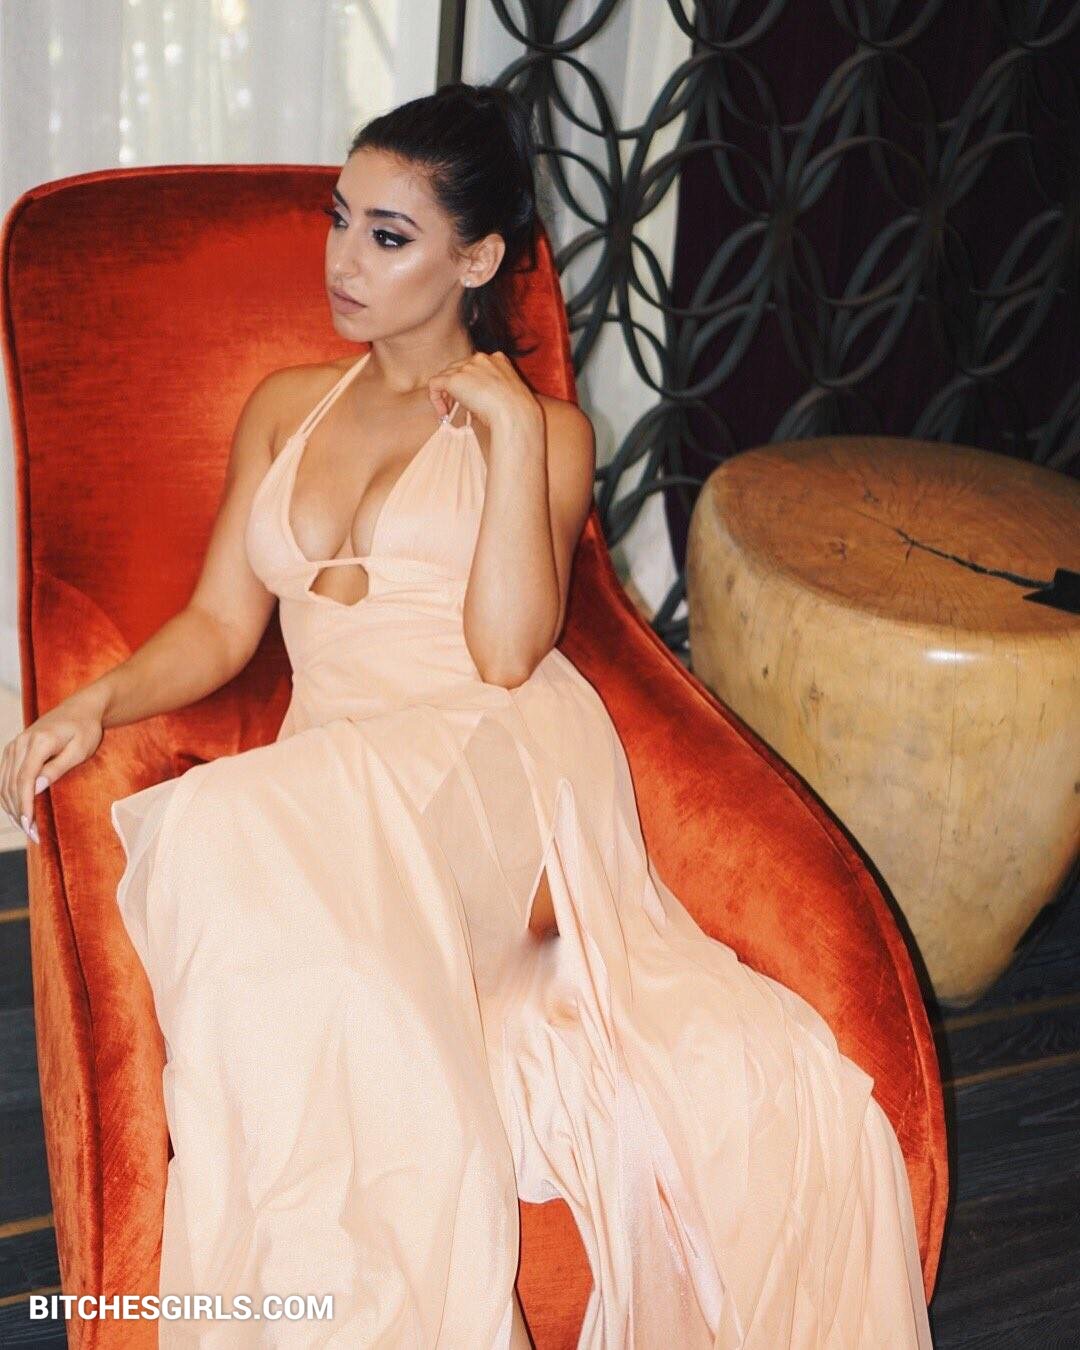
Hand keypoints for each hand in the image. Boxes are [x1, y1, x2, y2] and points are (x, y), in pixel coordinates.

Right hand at [0, 693, 105, 843]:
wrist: (81, 709)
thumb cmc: (86, 730)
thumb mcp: (80, 750)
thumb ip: (57, 768)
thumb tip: (35, 789)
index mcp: (38, 742)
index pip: (24, 780)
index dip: (25, 805)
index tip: (29, 826)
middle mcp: (21, 743)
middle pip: (11, 784)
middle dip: (19, 812)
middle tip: (33, 835)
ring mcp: (14, 746)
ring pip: (4, 783)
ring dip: (12, 807)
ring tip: (27, 828)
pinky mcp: (13, 750)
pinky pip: (4, 777)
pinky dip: (8, 796)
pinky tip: (18, 812)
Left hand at [427, 351, 542, 437]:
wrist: (515, 413)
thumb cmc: (516, 410)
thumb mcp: (506, 395)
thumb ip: (489, 391)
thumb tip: (471, 405)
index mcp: (498, 359)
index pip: (474, 366)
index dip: (468, 383)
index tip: (469, 399)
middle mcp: (481, 358)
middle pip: (458, 368)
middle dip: (454, 388)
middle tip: (454, 407)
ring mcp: (467, 367)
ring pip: (445, 375)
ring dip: (445, 394)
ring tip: (448, 412)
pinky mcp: (454, 379)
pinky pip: (434, 384)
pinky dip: (435, 399)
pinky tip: (443, 414)